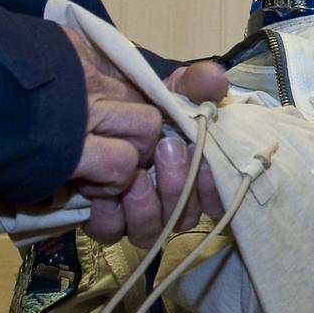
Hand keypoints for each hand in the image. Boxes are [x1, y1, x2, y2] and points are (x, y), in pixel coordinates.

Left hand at [72, 46, 227, 245]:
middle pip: (183, 219)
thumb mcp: (170, 89)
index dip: (212, 190)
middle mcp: (168, 203)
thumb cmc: (142, 102)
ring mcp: (136, 215)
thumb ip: (195, 85)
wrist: (97, 104)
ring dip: (146, 207)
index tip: (204, 159)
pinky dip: (109, 214)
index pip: (216, 201)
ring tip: (137, 175)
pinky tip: (101, 189)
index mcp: (193, 178)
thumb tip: (216, 79)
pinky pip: (110, 232)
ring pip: (149, 233)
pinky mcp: (103, 219)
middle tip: (168, 149)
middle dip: (178, 187)